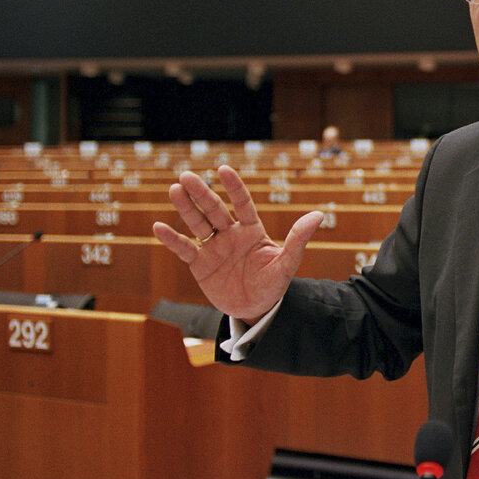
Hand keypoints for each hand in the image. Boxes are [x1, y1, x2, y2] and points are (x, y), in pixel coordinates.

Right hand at [152, 164, 326, 322]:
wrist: (256, 309)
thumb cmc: (273, 284)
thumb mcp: (287, 263)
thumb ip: (298, 239)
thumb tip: (319, 215)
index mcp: (251, 230)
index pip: (242, 203)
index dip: (233, 187)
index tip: (223, 169)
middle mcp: (230, 234)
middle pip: (214, 209)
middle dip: (201, 193)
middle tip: (186, 176)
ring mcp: (213, 248)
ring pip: (198, 224)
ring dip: (185, 208)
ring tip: (174, 189)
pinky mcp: (200, 265)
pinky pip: (184, 250)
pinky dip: (172, 239)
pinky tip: (158, 227)